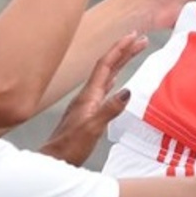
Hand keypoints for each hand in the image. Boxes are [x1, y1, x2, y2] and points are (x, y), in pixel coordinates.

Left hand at [39, 32, 147, 165]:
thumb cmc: (70, 147)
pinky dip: (114, 78)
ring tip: (132, 52)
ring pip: (107, 76)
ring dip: (120, 62)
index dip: (120, 49)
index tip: (134, 36)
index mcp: (89, 96)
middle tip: (141, 39)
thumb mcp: (93, 129)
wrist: (54, 160)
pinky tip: (117, 80)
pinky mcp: (88, 111)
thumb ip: (110, 110)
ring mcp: (87, 103)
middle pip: (108, 66)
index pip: (106, 65)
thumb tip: (128, 90)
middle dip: (124, 51)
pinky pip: (104, 88)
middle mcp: (87, 95)